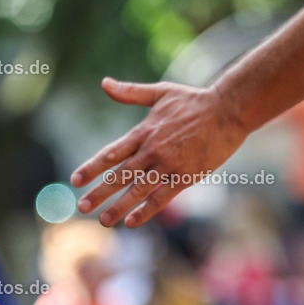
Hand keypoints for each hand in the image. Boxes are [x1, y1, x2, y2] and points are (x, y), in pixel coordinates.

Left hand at [71, 78, 248, 227]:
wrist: (229, 110)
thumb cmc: (194, 100)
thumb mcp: (160, 93)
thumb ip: (130, 92)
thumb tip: (104, 83)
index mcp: (143, 132)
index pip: (111, 154)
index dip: (92, 167)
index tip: (75, 179)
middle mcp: (152, 151)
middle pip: (120, 175)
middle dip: (99, 192)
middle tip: (81, 207)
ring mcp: (169, 165)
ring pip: (138, 190)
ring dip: (118, 207)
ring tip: (102, 220)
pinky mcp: (185, 176)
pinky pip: (162, 197)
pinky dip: (146, 210)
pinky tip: (132, 221)